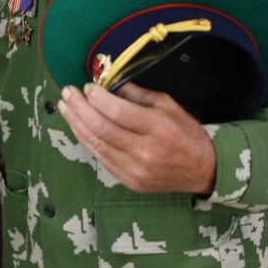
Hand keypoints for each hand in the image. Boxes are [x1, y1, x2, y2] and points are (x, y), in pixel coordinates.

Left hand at [57, 83, 216, 194]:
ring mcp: (136, 170)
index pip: (117, 111)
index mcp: (158, 128)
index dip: (97, 98)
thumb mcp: (167, 105)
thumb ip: (137, 95)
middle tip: (67, 93)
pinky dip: (87, 141)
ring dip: (76, 124)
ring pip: (97, 144)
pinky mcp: (130, 182)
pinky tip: (78, 127)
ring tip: (64, 108)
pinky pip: (101, 159)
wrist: (203, 170)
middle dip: (79, 108)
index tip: (87, 86)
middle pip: (102, 128)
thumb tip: (109, 85)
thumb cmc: (185, 133)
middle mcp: (145, 151)